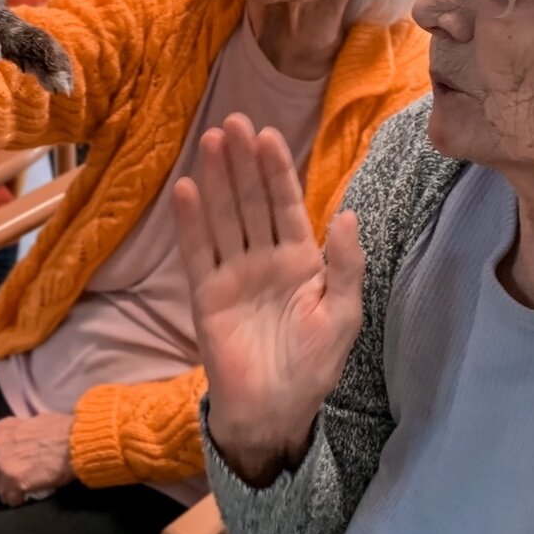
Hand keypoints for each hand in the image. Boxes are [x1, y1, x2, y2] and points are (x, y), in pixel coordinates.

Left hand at [0, 413, 74, 507]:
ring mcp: (4, 465)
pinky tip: (30, 493)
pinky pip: (10, 499)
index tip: (8, 470)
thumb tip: (21, 443)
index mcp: (1, 430)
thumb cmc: (63, 430)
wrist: (76, 441)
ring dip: (10, 491)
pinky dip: (19, 499)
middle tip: (16, 482)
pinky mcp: (14, 482)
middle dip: (0, 481)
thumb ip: (20, 435)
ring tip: (25, 489)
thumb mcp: (34, 422)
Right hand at [174, 114, 364, 486]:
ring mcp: (234, 274)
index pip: (286, 205)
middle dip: (243, 162)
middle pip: (251, 201)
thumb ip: (345, 265)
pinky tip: (186, 190)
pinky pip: (198, 252)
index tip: (267, 135)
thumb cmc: (314, 365)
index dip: (276, 170)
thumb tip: (347, 213)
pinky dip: (191, 222)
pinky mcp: (208, 295)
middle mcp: (265, 259)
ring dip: (217, 180)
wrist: (275, 411)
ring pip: (225, 217)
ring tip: (210, 141)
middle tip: (233, 122)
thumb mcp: (343, 314)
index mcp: (300, 260)